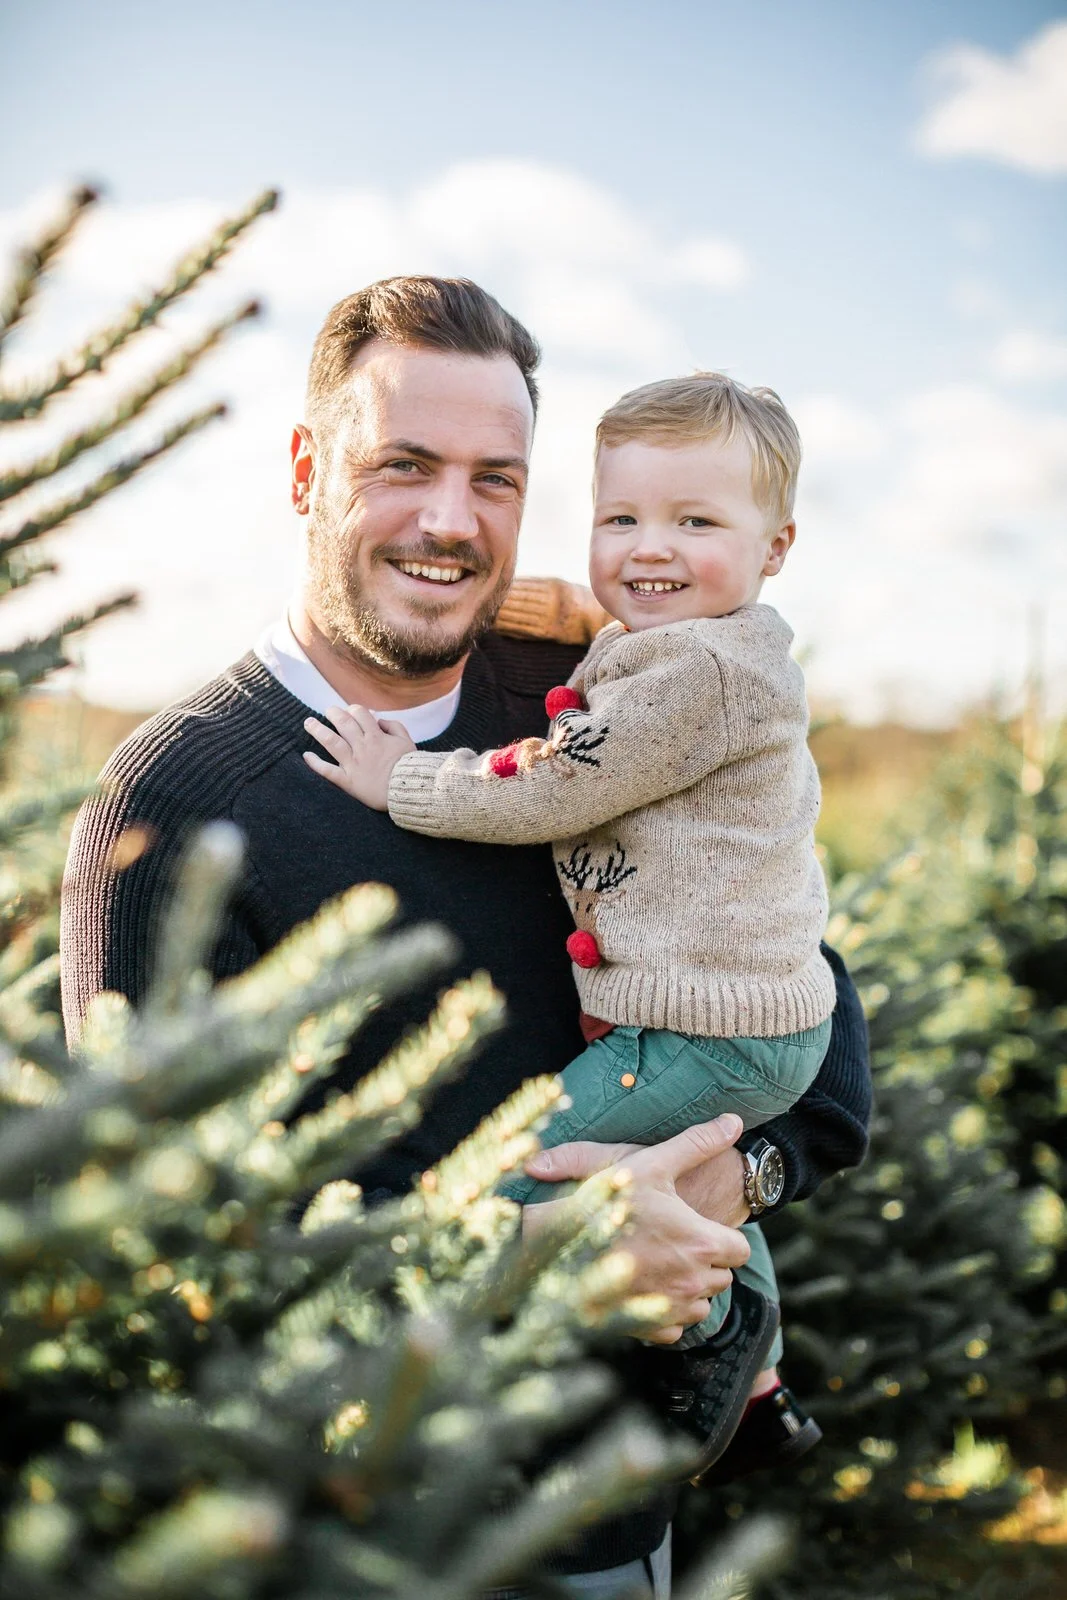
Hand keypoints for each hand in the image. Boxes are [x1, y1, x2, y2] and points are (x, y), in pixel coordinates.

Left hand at [303, 705, 415, 809]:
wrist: (408, 790)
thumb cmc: (410, 766)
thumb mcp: (407, 741)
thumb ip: (394, 726)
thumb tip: (378, 720)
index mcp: (376, 736)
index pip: (360, 713)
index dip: (353, 709)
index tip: (350, 712)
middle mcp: (362, 747)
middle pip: (343, 723)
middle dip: (333, 713)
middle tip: (328, 711)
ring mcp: (353, 763)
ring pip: (331, 742)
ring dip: (317, 730)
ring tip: (308, 723)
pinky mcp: (348, 781)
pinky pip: (328, 771)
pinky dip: (315, 763)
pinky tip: (306, 756)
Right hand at [522, 1116, 750, 1343]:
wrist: (559, 1245)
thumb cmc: (607, 1201)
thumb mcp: (652, 1163)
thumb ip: (697, 1142)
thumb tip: (734, 1120)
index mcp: (701, 1242)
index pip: (740, 1250)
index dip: (723, 1237)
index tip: (700, 1227)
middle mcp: (693, 1281)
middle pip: (722, 1277)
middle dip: (706, 1262)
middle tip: (676, 1241)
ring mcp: (671, 1308)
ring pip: (701, 1305)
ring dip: (689, 1289)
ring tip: (660, 1263)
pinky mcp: (649, 1330)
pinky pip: (675, 1327)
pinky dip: (666, 1312)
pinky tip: (646, 1287)